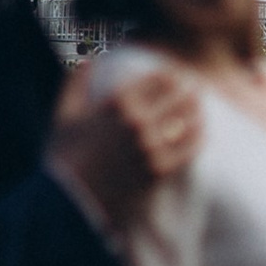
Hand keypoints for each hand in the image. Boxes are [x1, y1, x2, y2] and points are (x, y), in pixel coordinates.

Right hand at [48, 60, 200, 234]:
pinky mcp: (157, 171)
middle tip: (194, 89)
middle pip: (179, 96)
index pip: (159, 79)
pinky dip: (198, 138)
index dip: (172, 74)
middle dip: (188, 90)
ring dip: (197, 112)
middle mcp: (137, 121)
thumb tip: (89, 61)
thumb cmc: (63, 158)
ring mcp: (149, 146)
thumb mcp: (64, 115)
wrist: (68, 205)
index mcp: (117, 102)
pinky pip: (188, 150)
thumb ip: (76, 83)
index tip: (177, 75)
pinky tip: (201, 134)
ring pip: (188, 120)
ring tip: (201, 109)